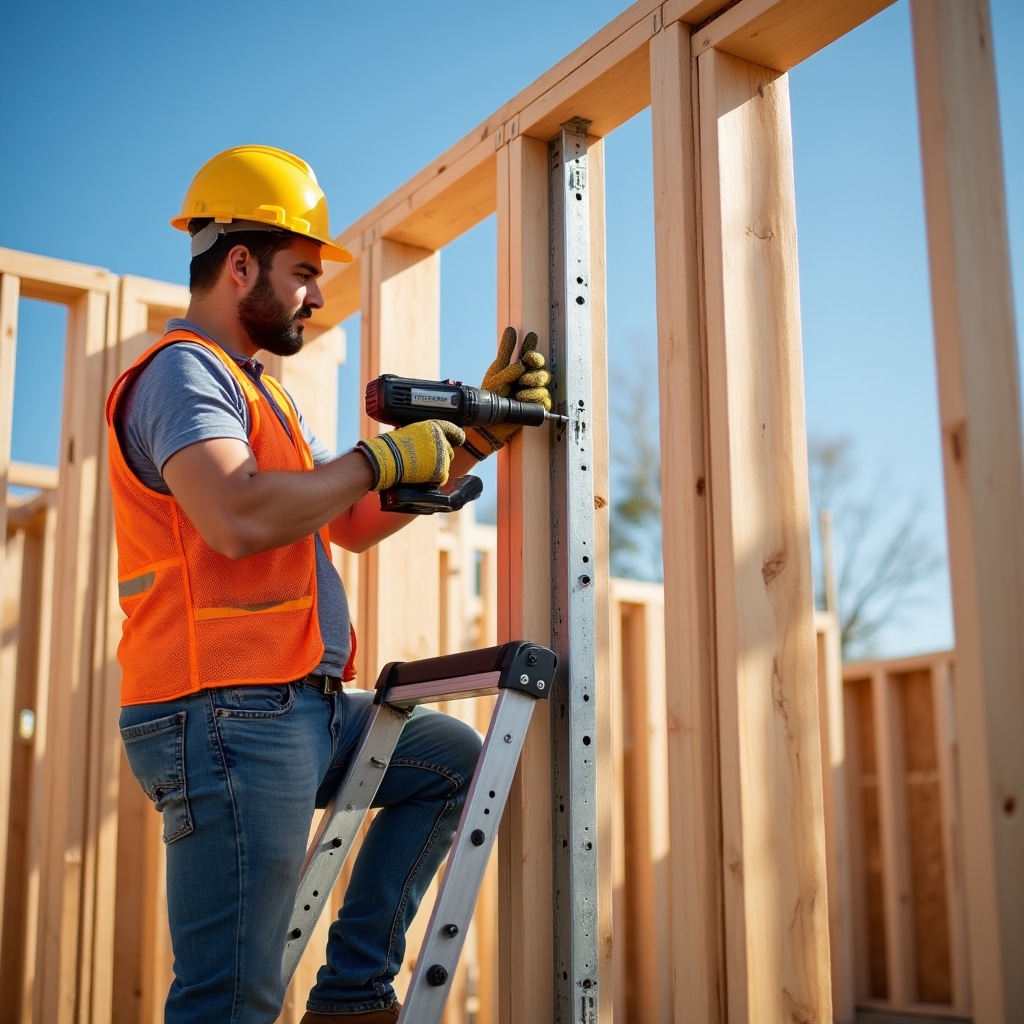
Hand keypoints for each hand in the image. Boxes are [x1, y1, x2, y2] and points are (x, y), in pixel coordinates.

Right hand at [358, 420, 466, 490]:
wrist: (387, 459)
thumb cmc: (392, 446)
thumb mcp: (411, 432)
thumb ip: (425, 436)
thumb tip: (430, 444)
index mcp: (434, 426)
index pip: (453, 430)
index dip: (457, 436)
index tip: (459, 439)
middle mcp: (441, 439)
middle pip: (449, 450)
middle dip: (441, 456)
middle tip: (426, 460)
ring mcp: (442, 455)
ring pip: (446, 464)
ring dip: (437, 468)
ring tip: (420, 468)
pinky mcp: (440, 469)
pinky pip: (443, 477)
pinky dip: (435, 479)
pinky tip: (423, 476)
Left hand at [465, 326, 551, 458]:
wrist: (489, 417)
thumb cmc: (492, 394)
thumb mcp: (497, 370)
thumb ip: (506, 351)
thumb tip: (511, 329)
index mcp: (520, 368)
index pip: (533, 357)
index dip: (533, 355)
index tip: (527, 356)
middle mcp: (529, 378)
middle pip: (542, 369)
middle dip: (535, 372)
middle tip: (523, 378)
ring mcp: (534, 392)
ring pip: (544, 383)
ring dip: (532, 386)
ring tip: (518, 391)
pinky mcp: (537, 405)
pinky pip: (544, 398)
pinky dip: (532, 398)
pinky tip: (521, 399)